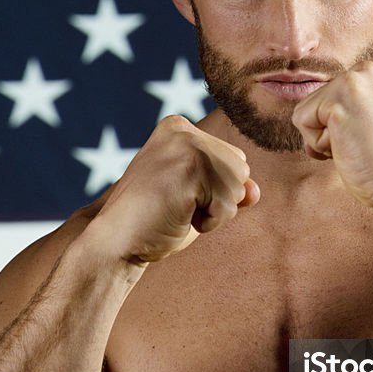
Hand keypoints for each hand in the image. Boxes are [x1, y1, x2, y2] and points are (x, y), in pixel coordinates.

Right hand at [86, 115, 258, 265]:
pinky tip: (178, 217)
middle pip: (241, 169)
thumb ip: (230, 189)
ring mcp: (185, 147)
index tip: (177, 195)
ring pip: (239, 187)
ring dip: (215, 212)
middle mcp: (183, 130)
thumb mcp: (199, 200)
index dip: (215, 190)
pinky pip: (229, 205)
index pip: (234, 159)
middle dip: (219, 199)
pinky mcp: (189, 169)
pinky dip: (210, 222)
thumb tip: (255, 190)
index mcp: (180, 129)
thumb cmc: (155, 222)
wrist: (116, 242)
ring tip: (177, 211)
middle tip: (177, 205)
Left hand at [290, 55, 372, 219]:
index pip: (334, 91)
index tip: (372, 135)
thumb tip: (315, 110)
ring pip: (307, 110)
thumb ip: (355, 102)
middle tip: (366, 144)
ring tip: (359, 146)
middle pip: (318, 99)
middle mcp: (369, 68)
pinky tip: (350, 149)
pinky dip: (319, 145)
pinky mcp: (338, 103)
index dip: (343, 121)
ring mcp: (354, 82)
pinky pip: (302, 122)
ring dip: (325, 138)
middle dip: (332, 128)